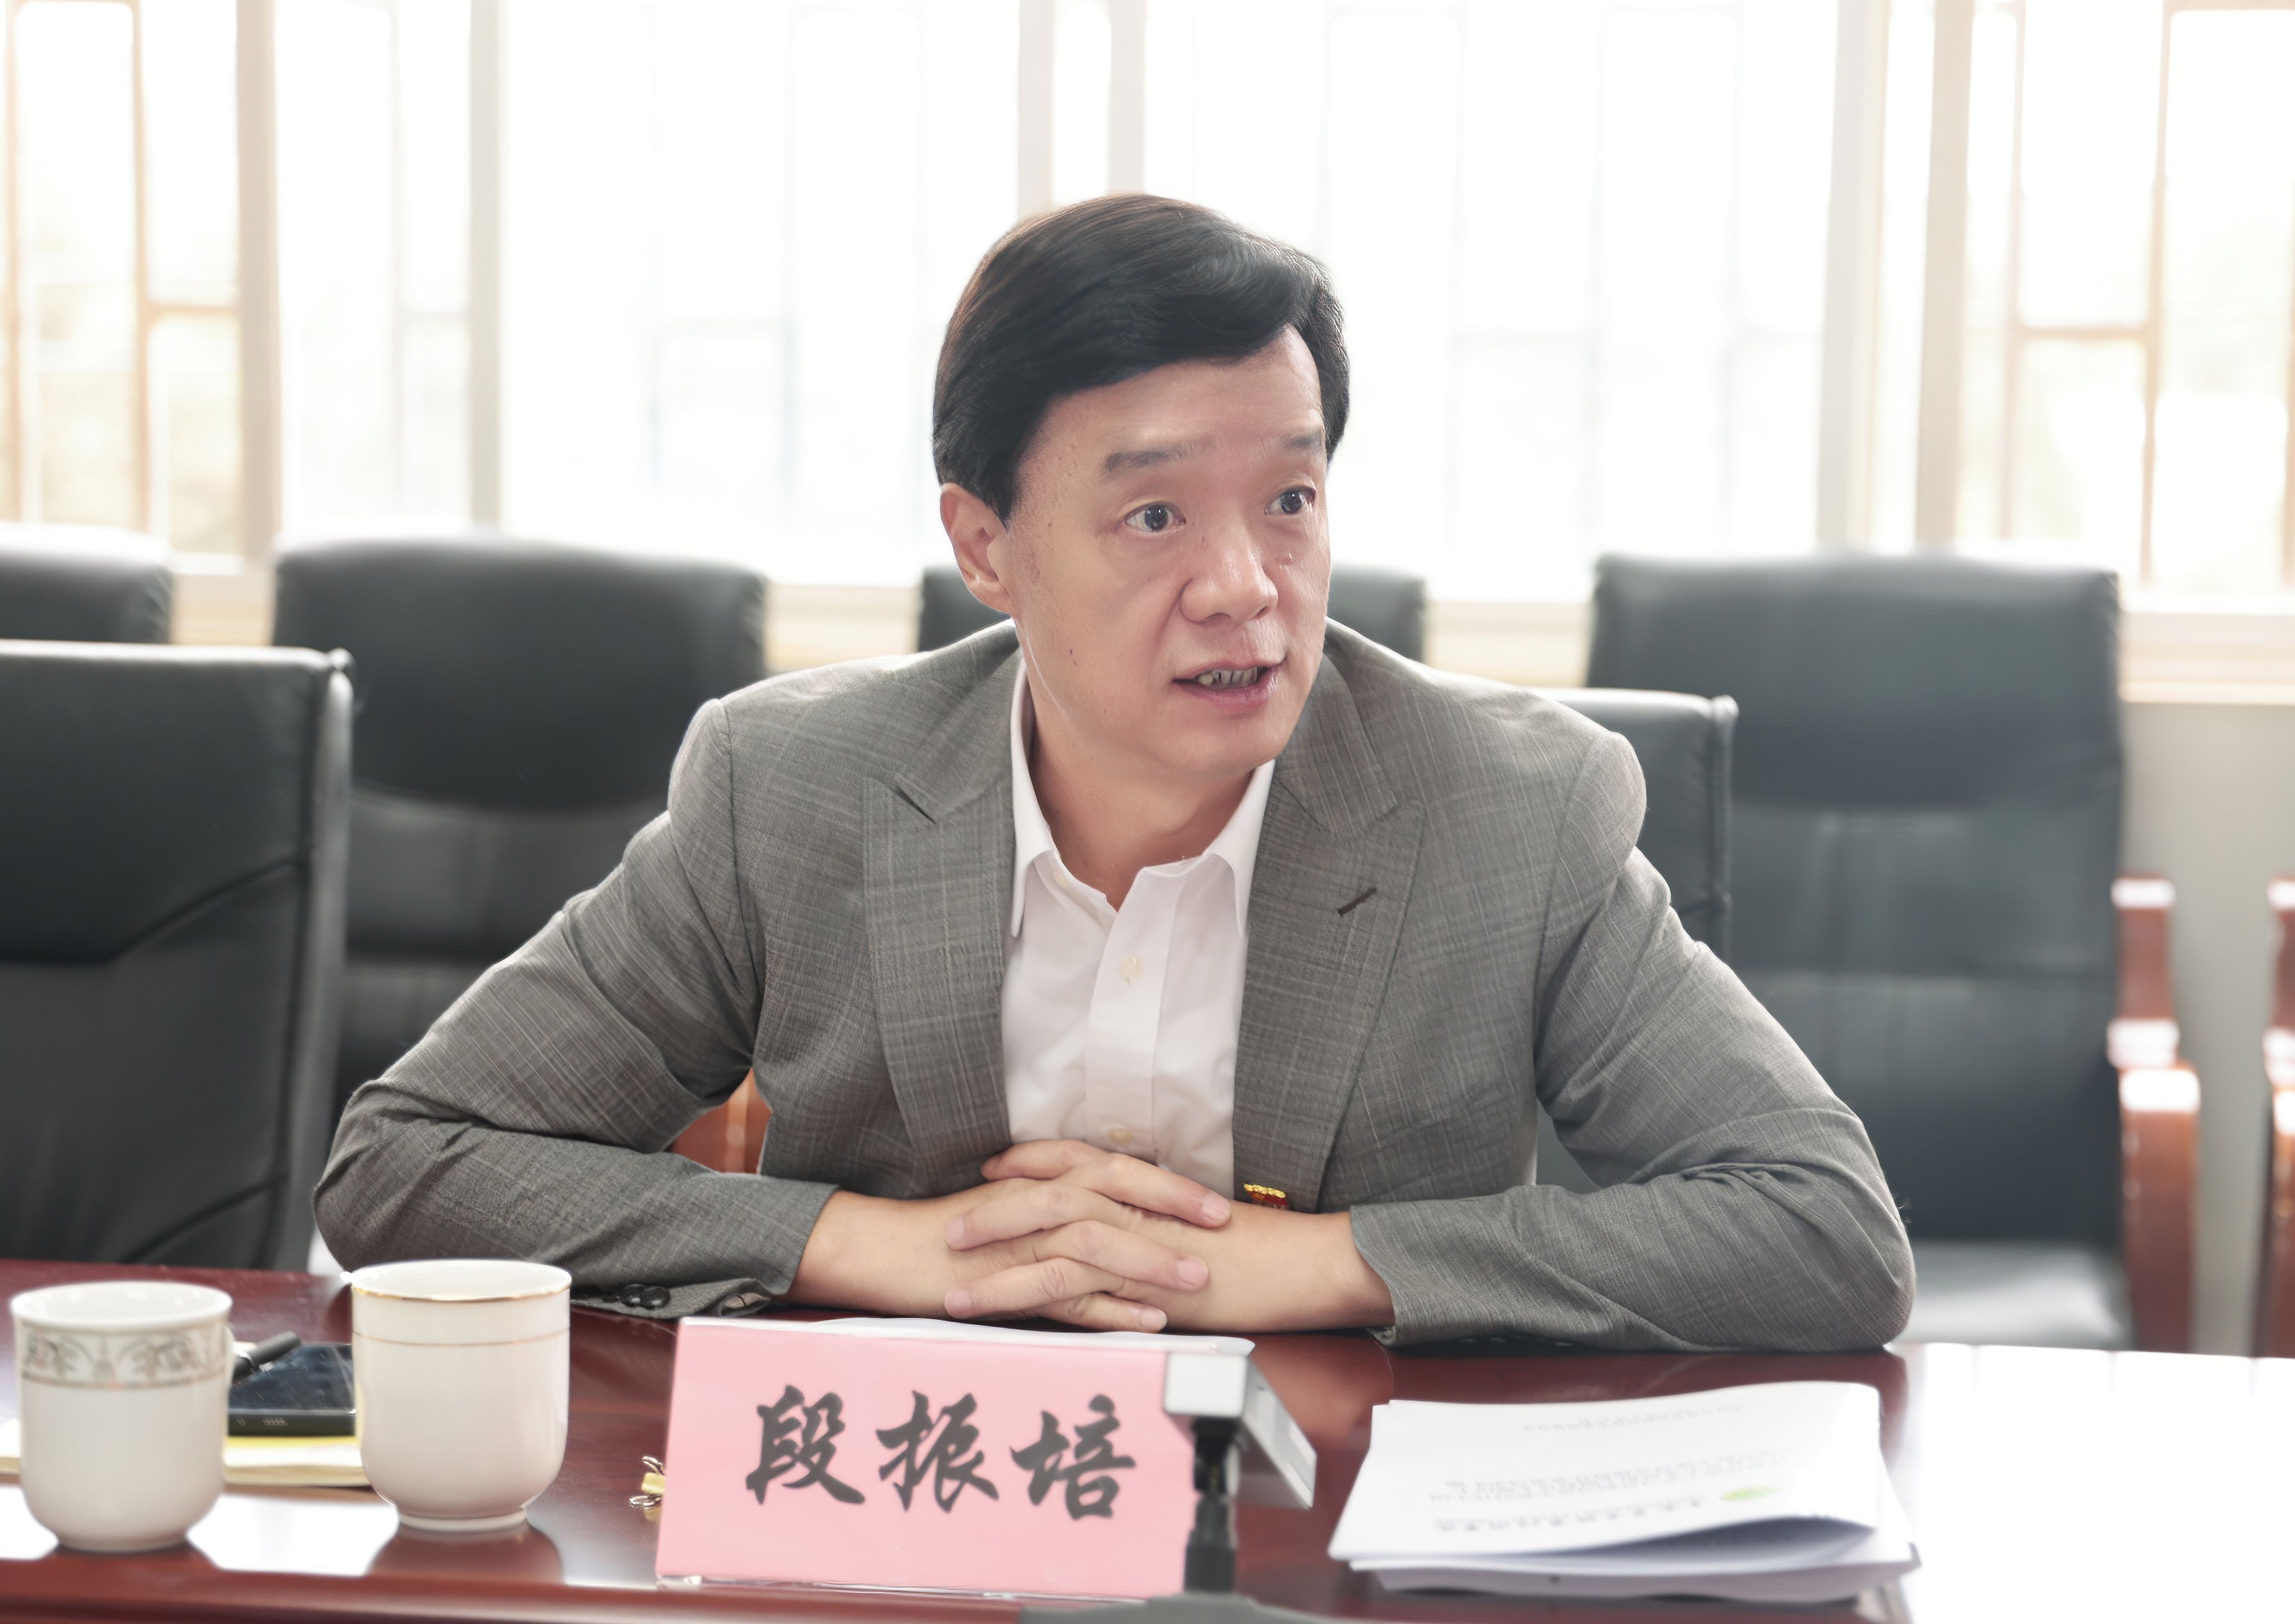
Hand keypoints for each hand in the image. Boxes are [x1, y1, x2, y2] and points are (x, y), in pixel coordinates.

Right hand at [785, 1142, 1229, 1331]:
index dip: (1165, 1183)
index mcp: (1037, 1181)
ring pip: (1094, 1241)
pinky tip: (1148, 1321)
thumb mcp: (1008, 1217)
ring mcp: (1018, 1242)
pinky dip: (1109, 1308)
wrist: (879, 1251)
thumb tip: (1107, 1229)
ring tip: (1197, 1279)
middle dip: (1171, 1206)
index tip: (1212, 1201)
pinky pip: (1063, 1295)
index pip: (1112, 1170)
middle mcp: (1033, 1202)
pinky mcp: (1002, 1282)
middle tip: (1221, 1223)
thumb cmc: (942, 1237)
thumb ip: (1053, 1217)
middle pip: (1113, 1190)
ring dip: (1150, 1259)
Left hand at [958, 1141, 1395, 1334]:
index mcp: (1147, 1185)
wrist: (1303, 1262)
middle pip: (1046, 1195)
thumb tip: (1138, 1231)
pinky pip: (1072, 1285)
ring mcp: (1136, 1240)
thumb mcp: (1200, 1227)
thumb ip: (1161, 1223)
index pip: (1076, 1160)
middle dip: (994, 1211)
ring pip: (1047, 1239)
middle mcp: (1133, 1204)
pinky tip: (998, 1317)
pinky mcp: (1140, 1280)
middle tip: (949, 1228)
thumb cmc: (1263, 1249)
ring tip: (952, 1289)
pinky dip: (1028, 1298)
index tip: (993, 1169)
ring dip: (996, 1264)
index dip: (1029, 1162)